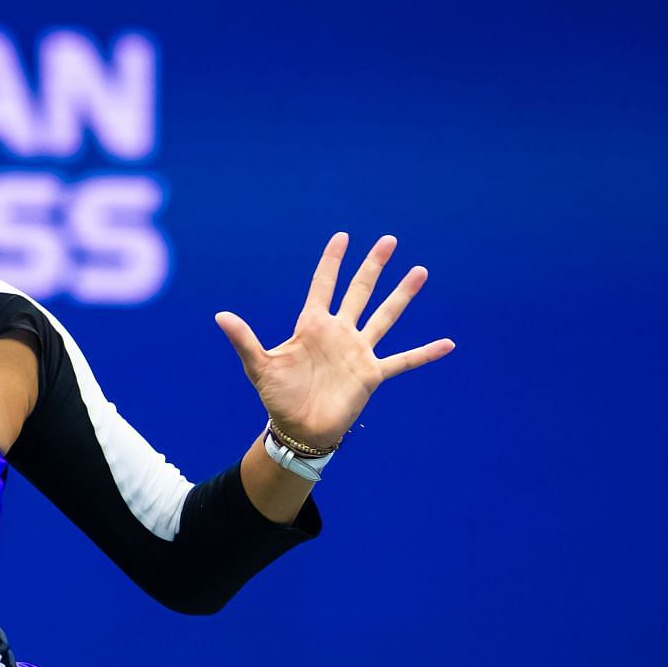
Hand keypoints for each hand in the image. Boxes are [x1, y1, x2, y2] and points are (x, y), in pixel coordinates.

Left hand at [213, 233, 453, 449]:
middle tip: (388, 240)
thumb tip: (219, 315)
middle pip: (360, 292)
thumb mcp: (258, 366)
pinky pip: (403, 361)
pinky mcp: (371, 374)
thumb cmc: (277, 398)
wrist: (298, 429)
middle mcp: (339, 333)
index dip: (332, 262)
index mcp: (312, 326)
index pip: (323, 286)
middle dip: (373, 266)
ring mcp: (358, 352)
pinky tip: (448, 344)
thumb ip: (244, 339)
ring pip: (385, 316)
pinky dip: (425, 353)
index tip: (342, 237)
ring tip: (420, 271)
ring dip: (402, 295)